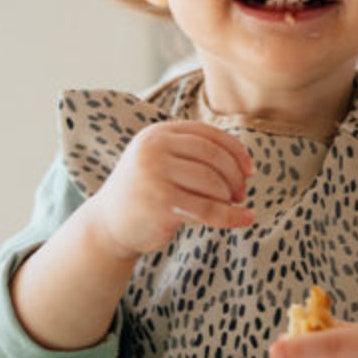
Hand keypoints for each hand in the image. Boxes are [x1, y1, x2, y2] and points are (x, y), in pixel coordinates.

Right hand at [83, 120, 254, 258]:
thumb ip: (192, 153)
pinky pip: (208, 209)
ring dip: (229, 198)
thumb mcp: (162, 161)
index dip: (236, 151)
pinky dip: (231, 216)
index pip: (208, 135)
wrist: (108, 224)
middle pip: (214, 157)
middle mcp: (154, 149)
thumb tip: (243, 159)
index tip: (250, 170)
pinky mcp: (160, 204)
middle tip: (241, 194)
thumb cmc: (144, 192)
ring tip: (231, 206)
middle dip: (235, 176)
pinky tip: (245, 219)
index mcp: (157, 133)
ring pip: (212, 183)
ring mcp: (155, 175)